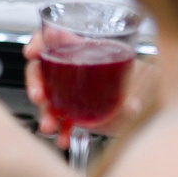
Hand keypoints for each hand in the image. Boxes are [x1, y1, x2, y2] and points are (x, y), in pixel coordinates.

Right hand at [24, 32, 157, 146]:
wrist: (146, 102)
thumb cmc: (138, 80)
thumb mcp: (136, 80)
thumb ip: (134, 93)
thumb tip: (131, 105)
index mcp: (85, 50)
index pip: (55, 38)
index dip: (40, 41)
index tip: (31, 52)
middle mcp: (73, 68)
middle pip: (42, 69)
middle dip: (36, 83)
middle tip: (39, 96)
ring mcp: (71, 90)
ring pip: (47, 97)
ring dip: (45, 112)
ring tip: (50, 125)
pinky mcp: (74, 111)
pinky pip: (60, 119)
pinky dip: (60, 130)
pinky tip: (64, 138)